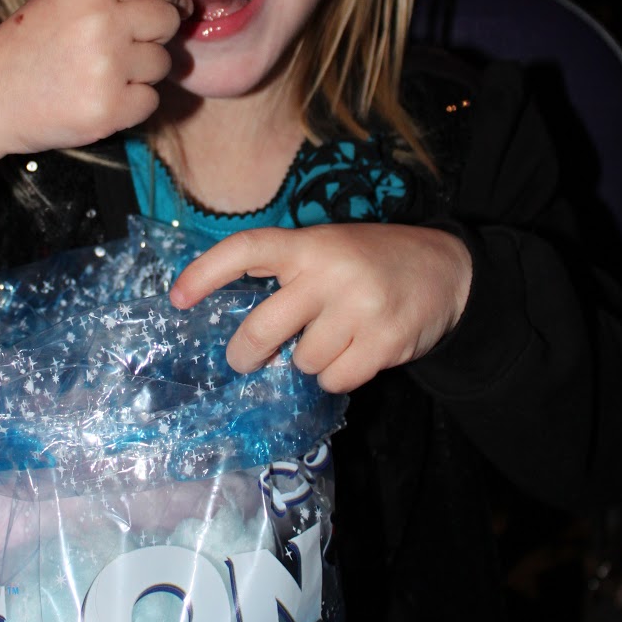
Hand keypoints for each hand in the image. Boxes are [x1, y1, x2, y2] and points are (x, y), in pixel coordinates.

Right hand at [0, 0, 191, 179]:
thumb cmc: (27, 47)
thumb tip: (177, 2)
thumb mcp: (61, 1)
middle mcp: (101, 22)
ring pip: (161, 64)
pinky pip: (150, 101)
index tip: (166, 14)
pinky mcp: (109, 109)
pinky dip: (132, 104)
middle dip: (156, 37)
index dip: (167, 2)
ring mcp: (106, 67)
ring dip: (142, 73)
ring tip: (103, 76)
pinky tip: (101, 98)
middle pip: (167, 22)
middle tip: (127, 50)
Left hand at [170, 223, 472, 392]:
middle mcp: (330, 271)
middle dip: (247, 353)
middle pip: (263, 328)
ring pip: (302, 360)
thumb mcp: (326, 249)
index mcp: (308, 243)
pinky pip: (335, 378)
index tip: (176, 298)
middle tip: (245, 359)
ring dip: (308, 360)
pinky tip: (356, 352)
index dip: (206, 273)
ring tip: (332, 339)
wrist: (445, 270)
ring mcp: (360, 306)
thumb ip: (285, 273)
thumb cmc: (368, 262)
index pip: (246, 250)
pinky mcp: (384, 341)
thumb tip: (235, 322)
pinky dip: (338, 375)